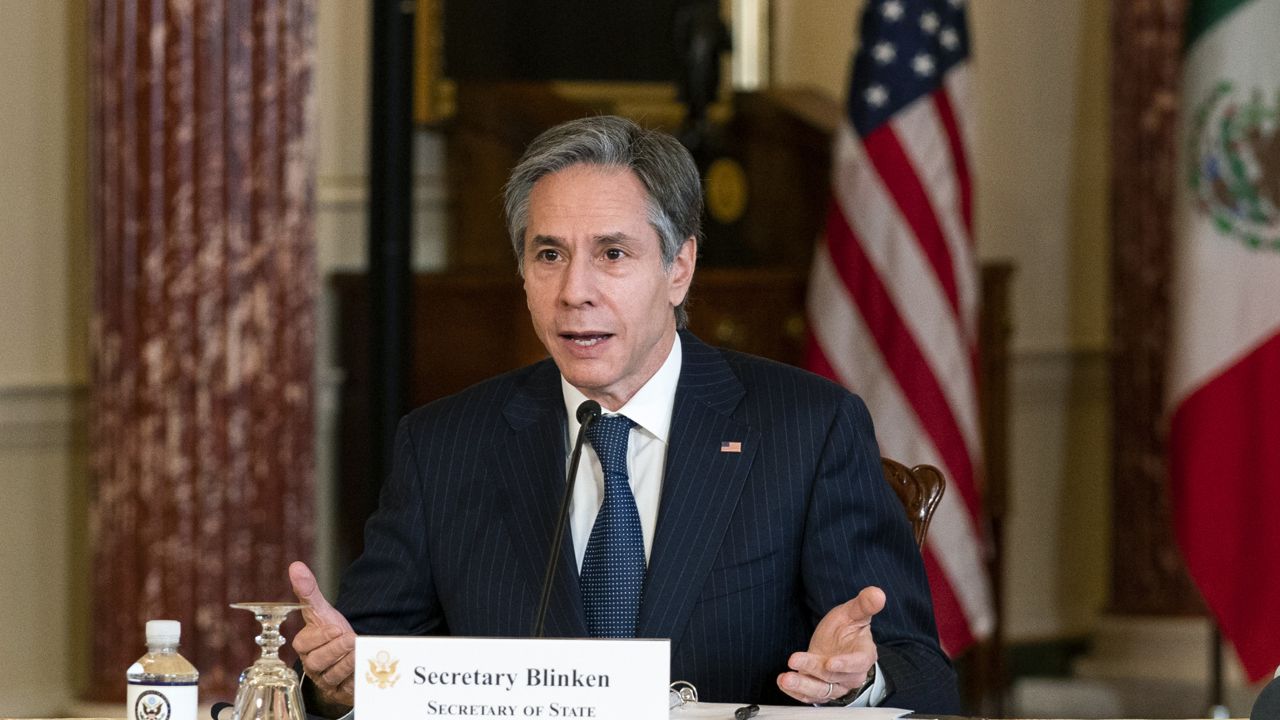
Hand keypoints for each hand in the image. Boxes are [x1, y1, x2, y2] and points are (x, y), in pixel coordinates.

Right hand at [289, 561, 356, 711]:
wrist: (350, 652)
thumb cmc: (332, 631)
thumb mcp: (323, 610)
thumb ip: (309, 591)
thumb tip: (296, 566)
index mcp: (303, 645)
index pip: (305, 643)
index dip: (323, 634)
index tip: (337, 627)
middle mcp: (310, 665)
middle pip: (318, 660)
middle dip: (337, 647)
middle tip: (351, 638)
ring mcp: (324, 680)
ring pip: (332, 675)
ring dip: (349, 660)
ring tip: (358, 650)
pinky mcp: (338, 692)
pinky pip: (345, 688)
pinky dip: (355, 675)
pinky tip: (361, 666)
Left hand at [776, 585, 883, 704]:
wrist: (837, 642)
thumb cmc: (847, 628)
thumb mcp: (853, 613)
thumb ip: (864, 605)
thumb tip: (878, 593)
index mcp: (864, 654)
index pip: (859, 663)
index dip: (845, 664)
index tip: (830, 663)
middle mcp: (851, 674)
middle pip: (834, 677)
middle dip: (813, 670)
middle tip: (794, 660)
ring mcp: (836, 684)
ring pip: (821, 690)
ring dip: (803, 685)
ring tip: (786, 678)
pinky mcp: (822, 690)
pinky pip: (811, 696)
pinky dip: (797, 692)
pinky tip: (782, 682)